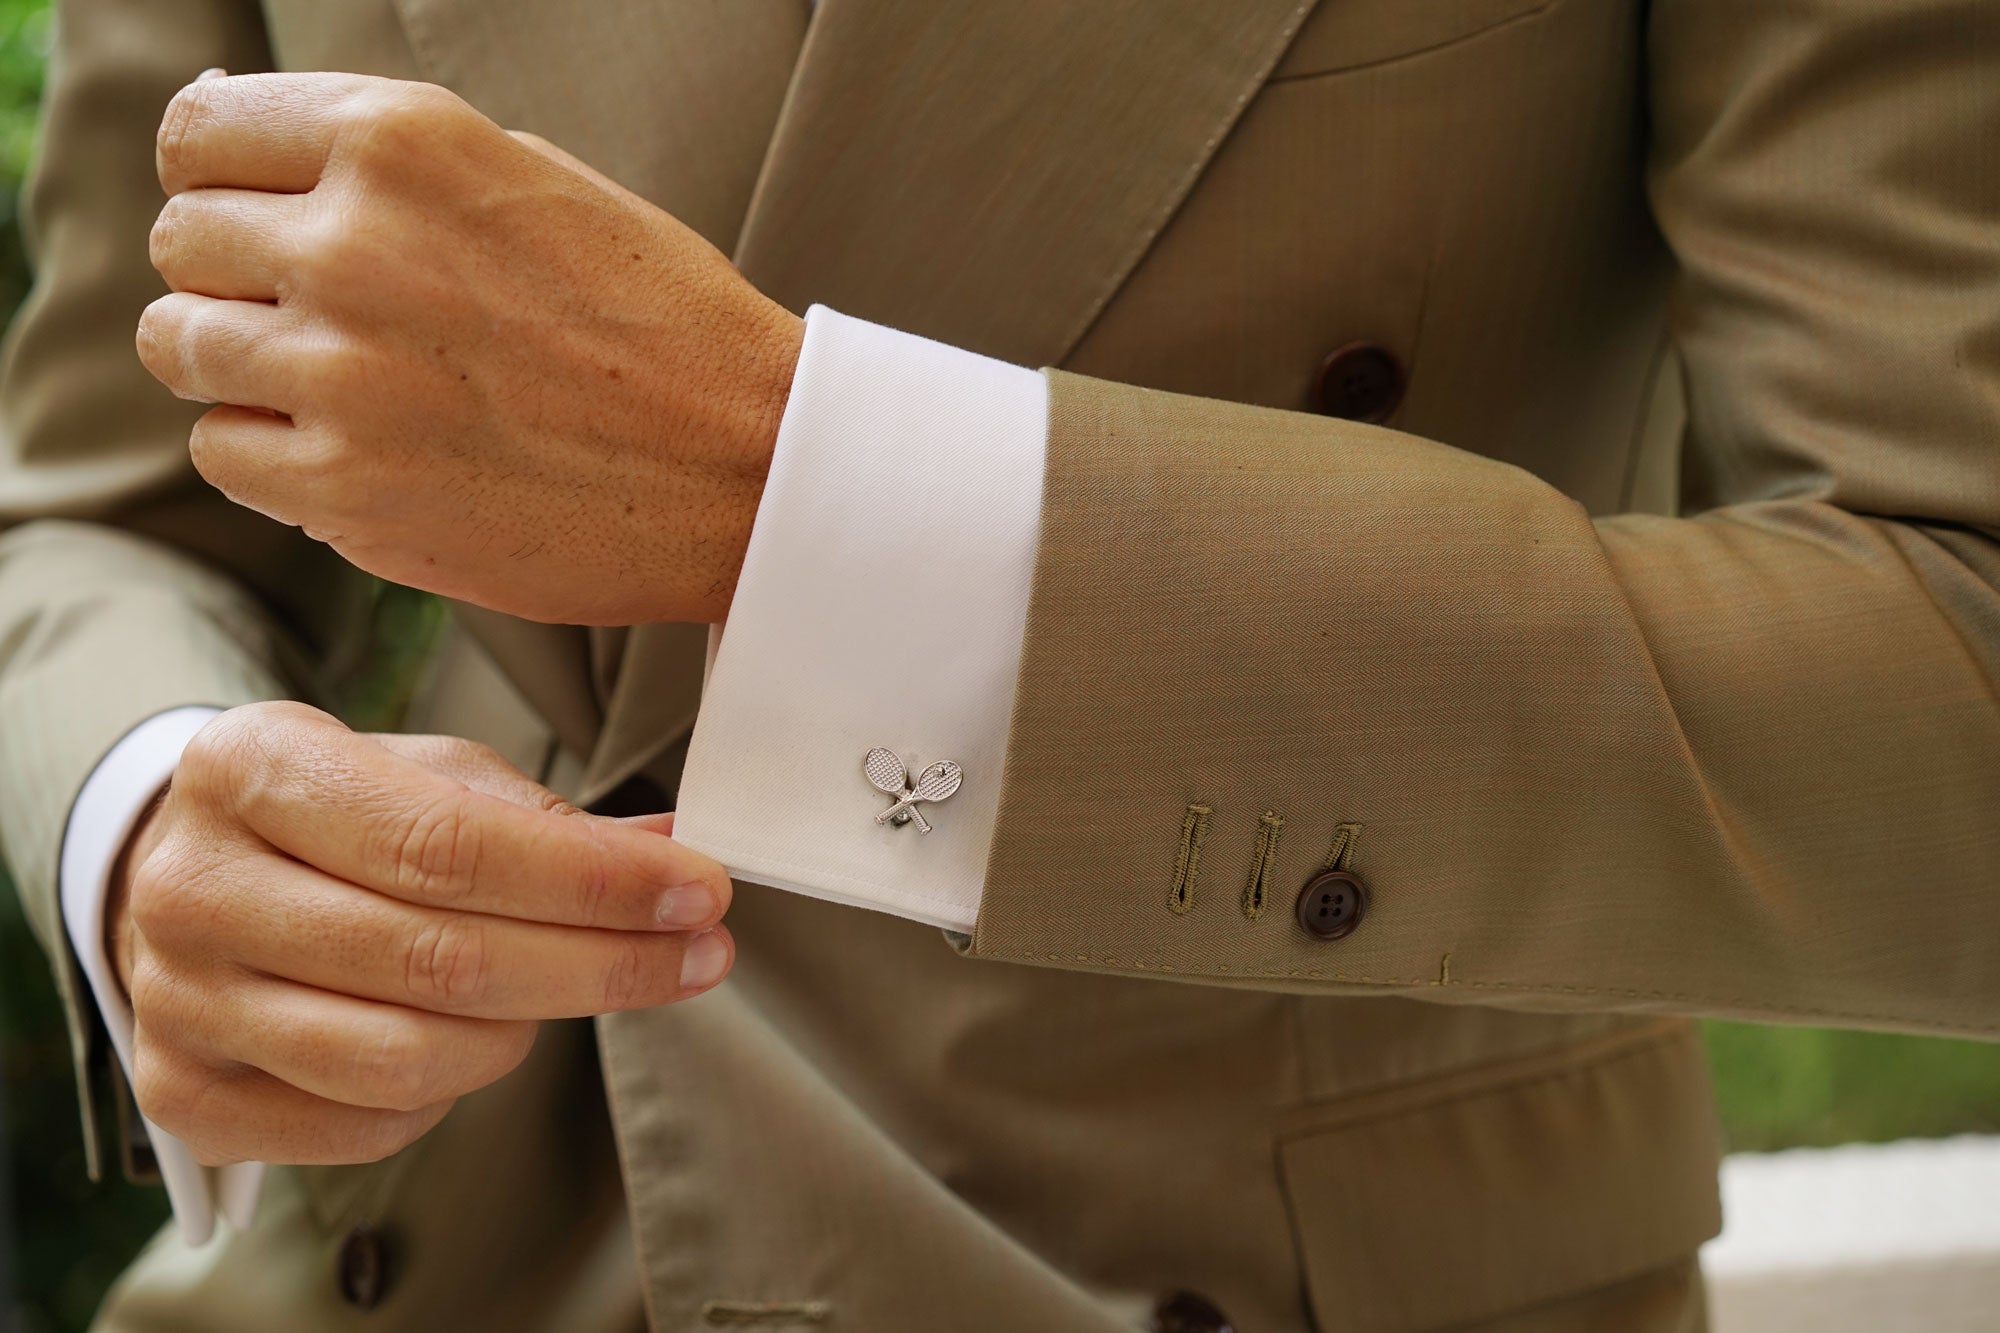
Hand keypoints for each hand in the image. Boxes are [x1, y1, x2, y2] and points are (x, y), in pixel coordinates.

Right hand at [108, 701, 732, 1165]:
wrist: (183, 874)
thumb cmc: (328, 816)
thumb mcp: (421, 771)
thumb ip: (540, 817)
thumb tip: (670, 852)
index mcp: (252, 768)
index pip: (448, 846)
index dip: (592, 881)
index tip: (697, 891)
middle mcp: (195, 886)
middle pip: (439, 959)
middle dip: (602, 963)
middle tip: (700, 953)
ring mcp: (179, 1002)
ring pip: (407, 1057)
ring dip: (531, 1030)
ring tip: (576, 984)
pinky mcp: (187, 1096)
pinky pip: (367, 1124)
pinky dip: (452, 1089)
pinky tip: (479, 1036)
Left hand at [136, 72, 803, 625]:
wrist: (749, 468)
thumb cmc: (661, 323)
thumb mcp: (536, 181)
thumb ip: (389, 160)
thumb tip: (242, 147)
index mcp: (402, 143)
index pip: (200, 132)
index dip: (220, 178)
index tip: (257, 219)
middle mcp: (355, 245)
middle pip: (183, 241)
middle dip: (234, 276)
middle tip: (321, 318)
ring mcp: (343, 373)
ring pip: (181, 348)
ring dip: (242, 367)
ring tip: (338, 388)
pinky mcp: (348, 490)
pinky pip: (223, 453)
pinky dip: (271, 456)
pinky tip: (357, 452)